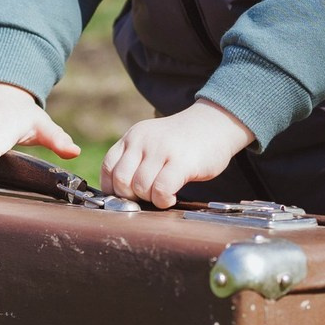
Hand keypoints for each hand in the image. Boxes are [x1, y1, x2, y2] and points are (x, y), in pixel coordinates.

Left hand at [101, 100, 255, 209]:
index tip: (126, 197)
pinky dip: (162, 200)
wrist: (215, 124)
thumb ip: (135, 160)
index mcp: (133, 136)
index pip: (108, 166)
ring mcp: (162, 150)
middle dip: (131, 196)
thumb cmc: (183, 142)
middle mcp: (143, 141)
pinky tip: (170, 197)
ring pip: (140, 187)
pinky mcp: (181, 162)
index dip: (113, 188)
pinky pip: (161, 189)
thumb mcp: (152, 141)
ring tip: (162, 195)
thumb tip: (120, 194)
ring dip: (149, 199)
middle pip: (121, 180)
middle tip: (147, 197)